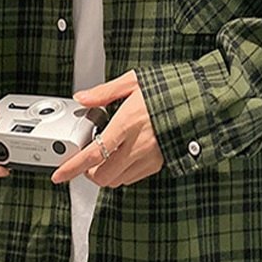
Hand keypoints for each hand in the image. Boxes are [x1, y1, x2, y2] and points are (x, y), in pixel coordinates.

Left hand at [51, 70, 163, 187]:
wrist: (202, 100)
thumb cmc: (171, 88)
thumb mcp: (134, 81)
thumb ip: (104, 92)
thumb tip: (82, 98)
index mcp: (127, 123)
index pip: (93, 154)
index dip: (72, 168)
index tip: (59, 174)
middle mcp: (138, 145)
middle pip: (103, 175)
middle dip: (89, 173)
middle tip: (86, 160)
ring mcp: (150, 157)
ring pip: (118, 180)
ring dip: (106, 173)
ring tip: (106, 156)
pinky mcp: (160, 162)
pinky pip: (134, 177)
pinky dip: (123, 172)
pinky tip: (125, 155)